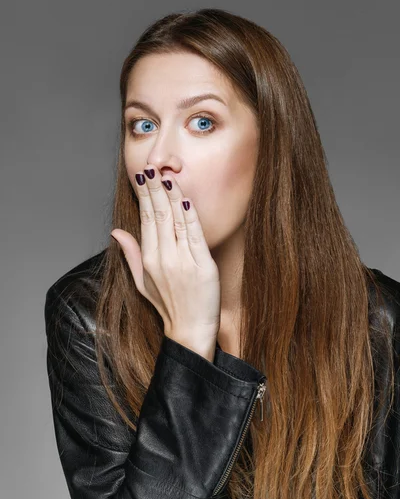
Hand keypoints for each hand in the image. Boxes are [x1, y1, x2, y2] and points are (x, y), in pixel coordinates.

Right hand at [111, 164, 220, 344]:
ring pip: (176, 220)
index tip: (144, 177)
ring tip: (168, 175)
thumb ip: (130, 254)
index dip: (145, 196)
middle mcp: (163, 258)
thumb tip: (116, 232)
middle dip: (156, 189)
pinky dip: (191, 215)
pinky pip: (195, 234)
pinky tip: (185, 199)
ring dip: (173, 195)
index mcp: (148, 260)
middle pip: (159, 215)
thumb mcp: (142, 282)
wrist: (190, 330)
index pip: (146, 220)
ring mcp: (183, 261)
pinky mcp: (203, 265)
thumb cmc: (167, 306)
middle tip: (154, 168)